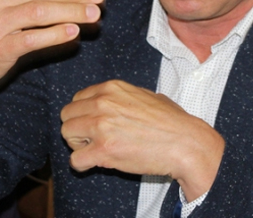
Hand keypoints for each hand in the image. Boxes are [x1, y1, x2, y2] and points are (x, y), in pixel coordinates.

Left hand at [60, 80, 224, 200]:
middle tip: (93, 139)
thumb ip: (122, 97)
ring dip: (78, 145)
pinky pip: (75, 160)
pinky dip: (83, 165)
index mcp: (111, 88)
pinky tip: (98, 163)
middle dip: (78, 129)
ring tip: (97, 150)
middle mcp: (103, 103)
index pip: (77, 99)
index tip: (94, 125)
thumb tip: (112, 103)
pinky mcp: (104, 150)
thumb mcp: (146, 95)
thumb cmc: (172, 121)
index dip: (83, 114)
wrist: (185, 143)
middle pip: (67, 115)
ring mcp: (101, 126)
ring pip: (67, 135)